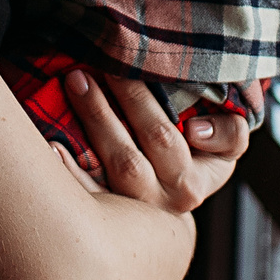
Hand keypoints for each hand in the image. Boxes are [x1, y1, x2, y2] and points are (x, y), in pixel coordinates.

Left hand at [52, 68, 249, 215]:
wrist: (156, 217)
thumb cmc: (188, 163)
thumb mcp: (220, 147)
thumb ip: (226, 127)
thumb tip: (195, 126)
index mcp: (208, 171)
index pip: (224, 143)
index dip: (213, 131)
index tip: (190, 117)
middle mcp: (179, 193)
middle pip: (160, 139)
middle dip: (133, 97)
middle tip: (108, 62)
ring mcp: (142, 207)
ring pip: (124, 162)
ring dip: (99, 117)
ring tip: (76, 80)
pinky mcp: (110, 215)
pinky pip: (90, 192)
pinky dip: (70, 167)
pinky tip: (52, 144)